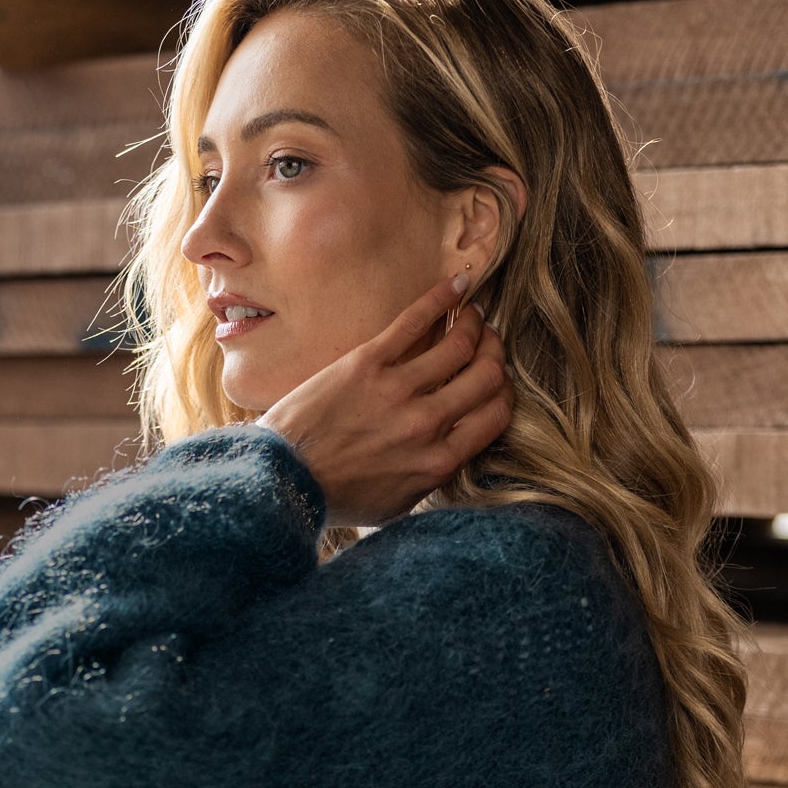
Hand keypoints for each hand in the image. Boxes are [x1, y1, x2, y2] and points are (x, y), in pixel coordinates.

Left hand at [259, 274, 512, 526]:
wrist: (283, 479)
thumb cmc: (337, 495)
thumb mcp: (397, 502)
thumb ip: (431, 474)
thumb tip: (456, 448)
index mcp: (438, 462)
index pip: (497, 414)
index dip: (504, 392)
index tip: (495, 381)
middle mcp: (426, 425)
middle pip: (486, 376)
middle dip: (495, 355)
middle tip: (488, 344)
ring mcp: (397, 391)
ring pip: (460, 344)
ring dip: (475, 324)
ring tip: (472, 316)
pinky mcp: (367, 363)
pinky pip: (416, 321)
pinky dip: (445, 299)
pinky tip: (459, 286)